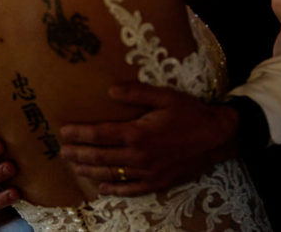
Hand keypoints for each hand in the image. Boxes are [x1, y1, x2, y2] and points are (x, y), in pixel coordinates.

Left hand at [59, 82, 238, 195]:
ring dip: (90, 171)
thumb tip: (110, 90)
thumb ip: (136, 92)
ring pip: (111, 175)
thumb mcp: (165, 96)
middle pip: (100, 157)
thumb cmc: (191, 113)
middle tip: (63, 151)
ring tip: (75, 166)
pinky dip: (114, 189)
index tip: (64, 131)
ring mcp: (147, 173)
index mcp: (137, 134)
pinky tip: (102, 187)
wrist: (217, 137)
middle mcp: (138, 156)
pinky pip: (130, 189)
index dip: (79, 134)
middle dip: (78, 153)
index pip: (99, 135)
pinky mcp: (157, 182)